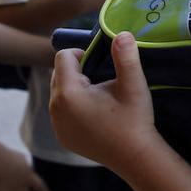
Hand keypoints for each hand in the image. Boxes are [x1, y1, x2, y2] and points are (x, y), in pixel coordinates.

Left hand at [50, 31, 160, 172]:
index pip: (63, 57)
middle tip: (101, 80)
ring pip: (59, 92)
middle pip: (58, 73)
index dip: (82, 54)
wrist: (135, 157)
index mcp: (68, 94)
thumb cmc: (134, 120)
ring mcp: (57, 126)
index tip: (100, 64)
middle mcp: (55, 109)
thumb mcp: (133, 85)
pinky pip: (61, 111)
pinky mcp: (62, 137)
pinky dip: (73, 106)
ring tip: (99, 96)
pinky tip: (94, 113)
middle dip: (76, 71)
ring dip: (74, 88)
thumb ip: (126, 56)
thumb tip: (122, 33)